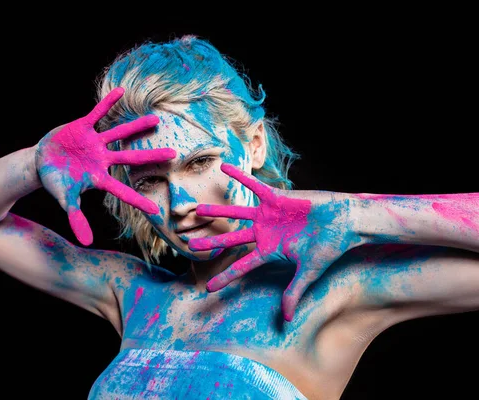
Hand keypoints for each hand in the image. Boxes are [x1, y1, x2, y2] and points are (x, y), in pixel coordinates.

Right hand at [35, 87, 175, 245]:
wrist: (41, 161)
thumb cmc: (56, 182)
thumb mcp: (64, 199)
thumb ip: (76, 218)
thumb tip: (87, 242)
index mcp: (99, 178)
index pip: (122, 191)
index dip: (137, 200)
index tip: (155, 209)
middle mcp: (102, 159)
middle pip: (130, 158)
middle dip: (151, 157)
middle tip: (174, 154)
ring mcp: (95, 143)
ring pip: (119, 133)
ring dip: (136, 127)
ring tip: (156, 120)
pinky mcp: (83, 127)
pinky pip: (97, 113)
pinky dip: (107, 104)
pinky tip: (120, 92)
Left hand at [188, 163, 359, 320]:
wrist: (344, 222)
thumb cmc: (329, 247)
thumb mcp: (308, 272)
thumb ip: (294, 292)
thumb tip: (286, 319)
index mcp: (270, 251)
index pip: (242, 266)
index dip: (225, 277)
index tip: (208, 288)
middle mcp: (265, 233)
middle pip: (232, 239)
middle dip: (212, 243)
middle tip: (191, 246)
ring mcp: (268, 214)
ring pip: (237, 213)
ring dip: (218, 211)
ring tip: (198, 210)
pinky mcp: (276, 197)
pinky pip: (253, 185)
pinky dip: (239, 176)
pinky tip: (223, 167)